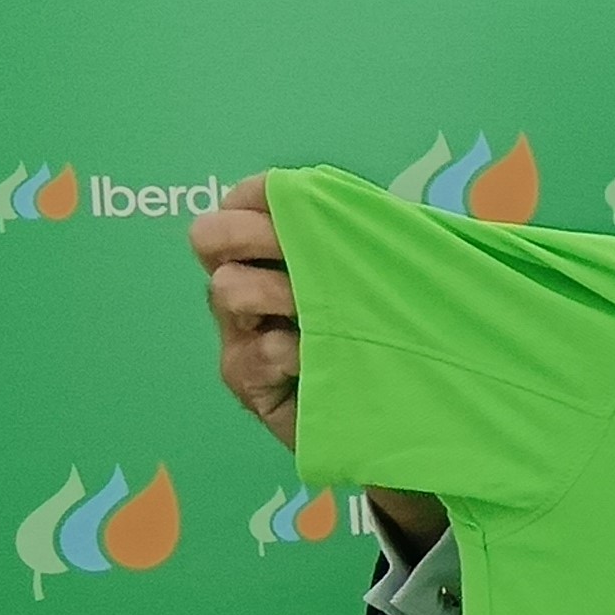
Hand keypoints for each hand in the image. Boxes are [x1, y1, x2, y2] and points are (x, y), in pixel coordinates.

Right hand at [189, 178, 443, 554]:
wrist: (404, 419)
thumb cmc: (395, 339)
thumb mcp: (387, 278)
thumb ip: (368, 235)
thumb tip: (354, 198)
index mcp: (274, 254)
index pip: (242, 204)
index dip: (257, 195)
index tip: (290, 197)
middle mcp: (247, 288)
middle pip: (211, 237)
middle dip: (250, 232)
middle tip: (294, 248)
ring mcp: (240, 335)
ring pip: (228, 289)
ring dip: (276, 290)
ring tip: (317, 310)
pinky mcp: (247, 381)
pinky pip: (255, 351)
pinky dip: (289, 348)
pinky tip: (317, 357)